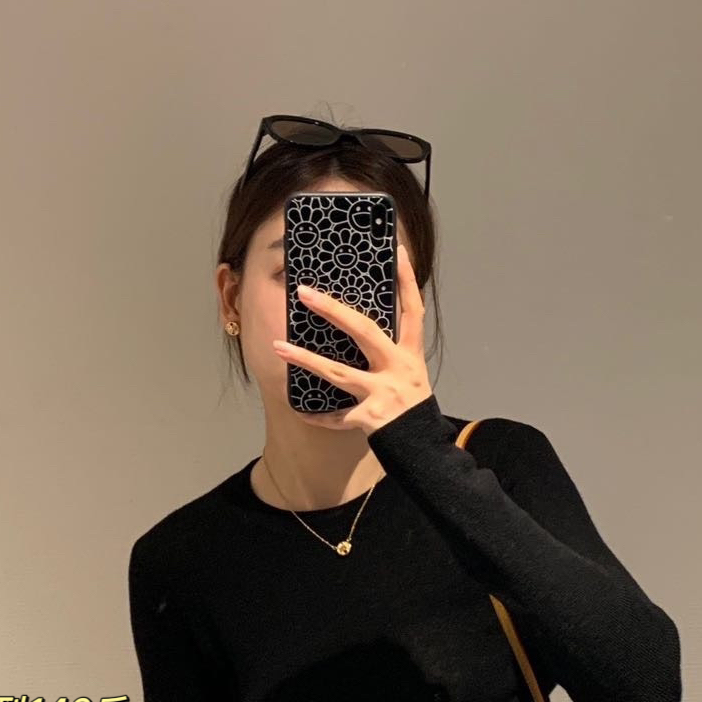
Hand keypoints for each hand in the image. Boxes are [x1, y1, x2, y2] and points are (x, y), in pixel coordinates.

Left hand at [271, 249, 432, 436]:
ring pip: (338, 373)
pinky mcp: (370, 418)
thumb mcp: (411, 374)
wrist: (423, 450)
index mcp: (411, 355)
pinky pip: (336, 416)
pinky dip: (319, 416)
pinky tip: (300, 410)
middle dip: (332, 311)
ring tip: (278, 346)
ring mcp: (383, 394)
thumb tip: (361, 329)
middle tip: (305, 293)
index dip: (407, 280)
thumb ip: (392, 353)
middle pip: (364, 332)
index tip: (395, 251)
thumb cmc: (413, 409)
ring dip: (305, 359)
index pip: (412, 310)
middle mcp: (398, 369)